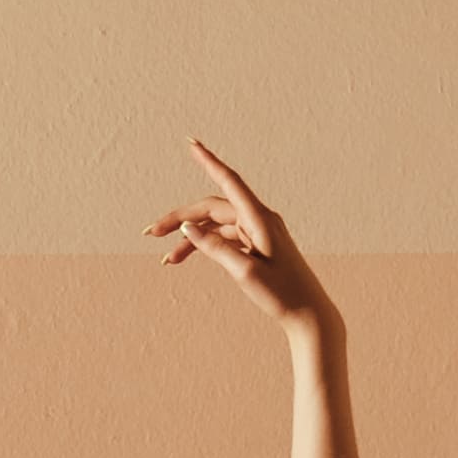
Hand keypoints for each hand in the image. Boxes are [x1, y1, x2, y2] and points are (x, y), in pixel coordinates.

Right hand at [147, 144, 333, 326]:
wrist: (307, 314)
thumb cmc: (281, 294)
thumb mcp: (244, 271)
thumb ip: (214, 247)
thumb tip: (189, 228)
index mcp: (260, 219)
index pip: (229, 182)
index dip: (208, 161)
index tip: (191, 143)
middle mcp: (258, 219)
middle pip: (212, 208)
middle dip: (180, 218)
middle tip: (151, 233)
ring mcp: (257, 232)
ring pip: (214, 225)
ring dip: (188, 238)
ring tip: (166, 259)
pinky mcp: (255, 246)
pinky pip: (223, 238)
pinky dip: (203, 246)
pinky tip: (183, 259)